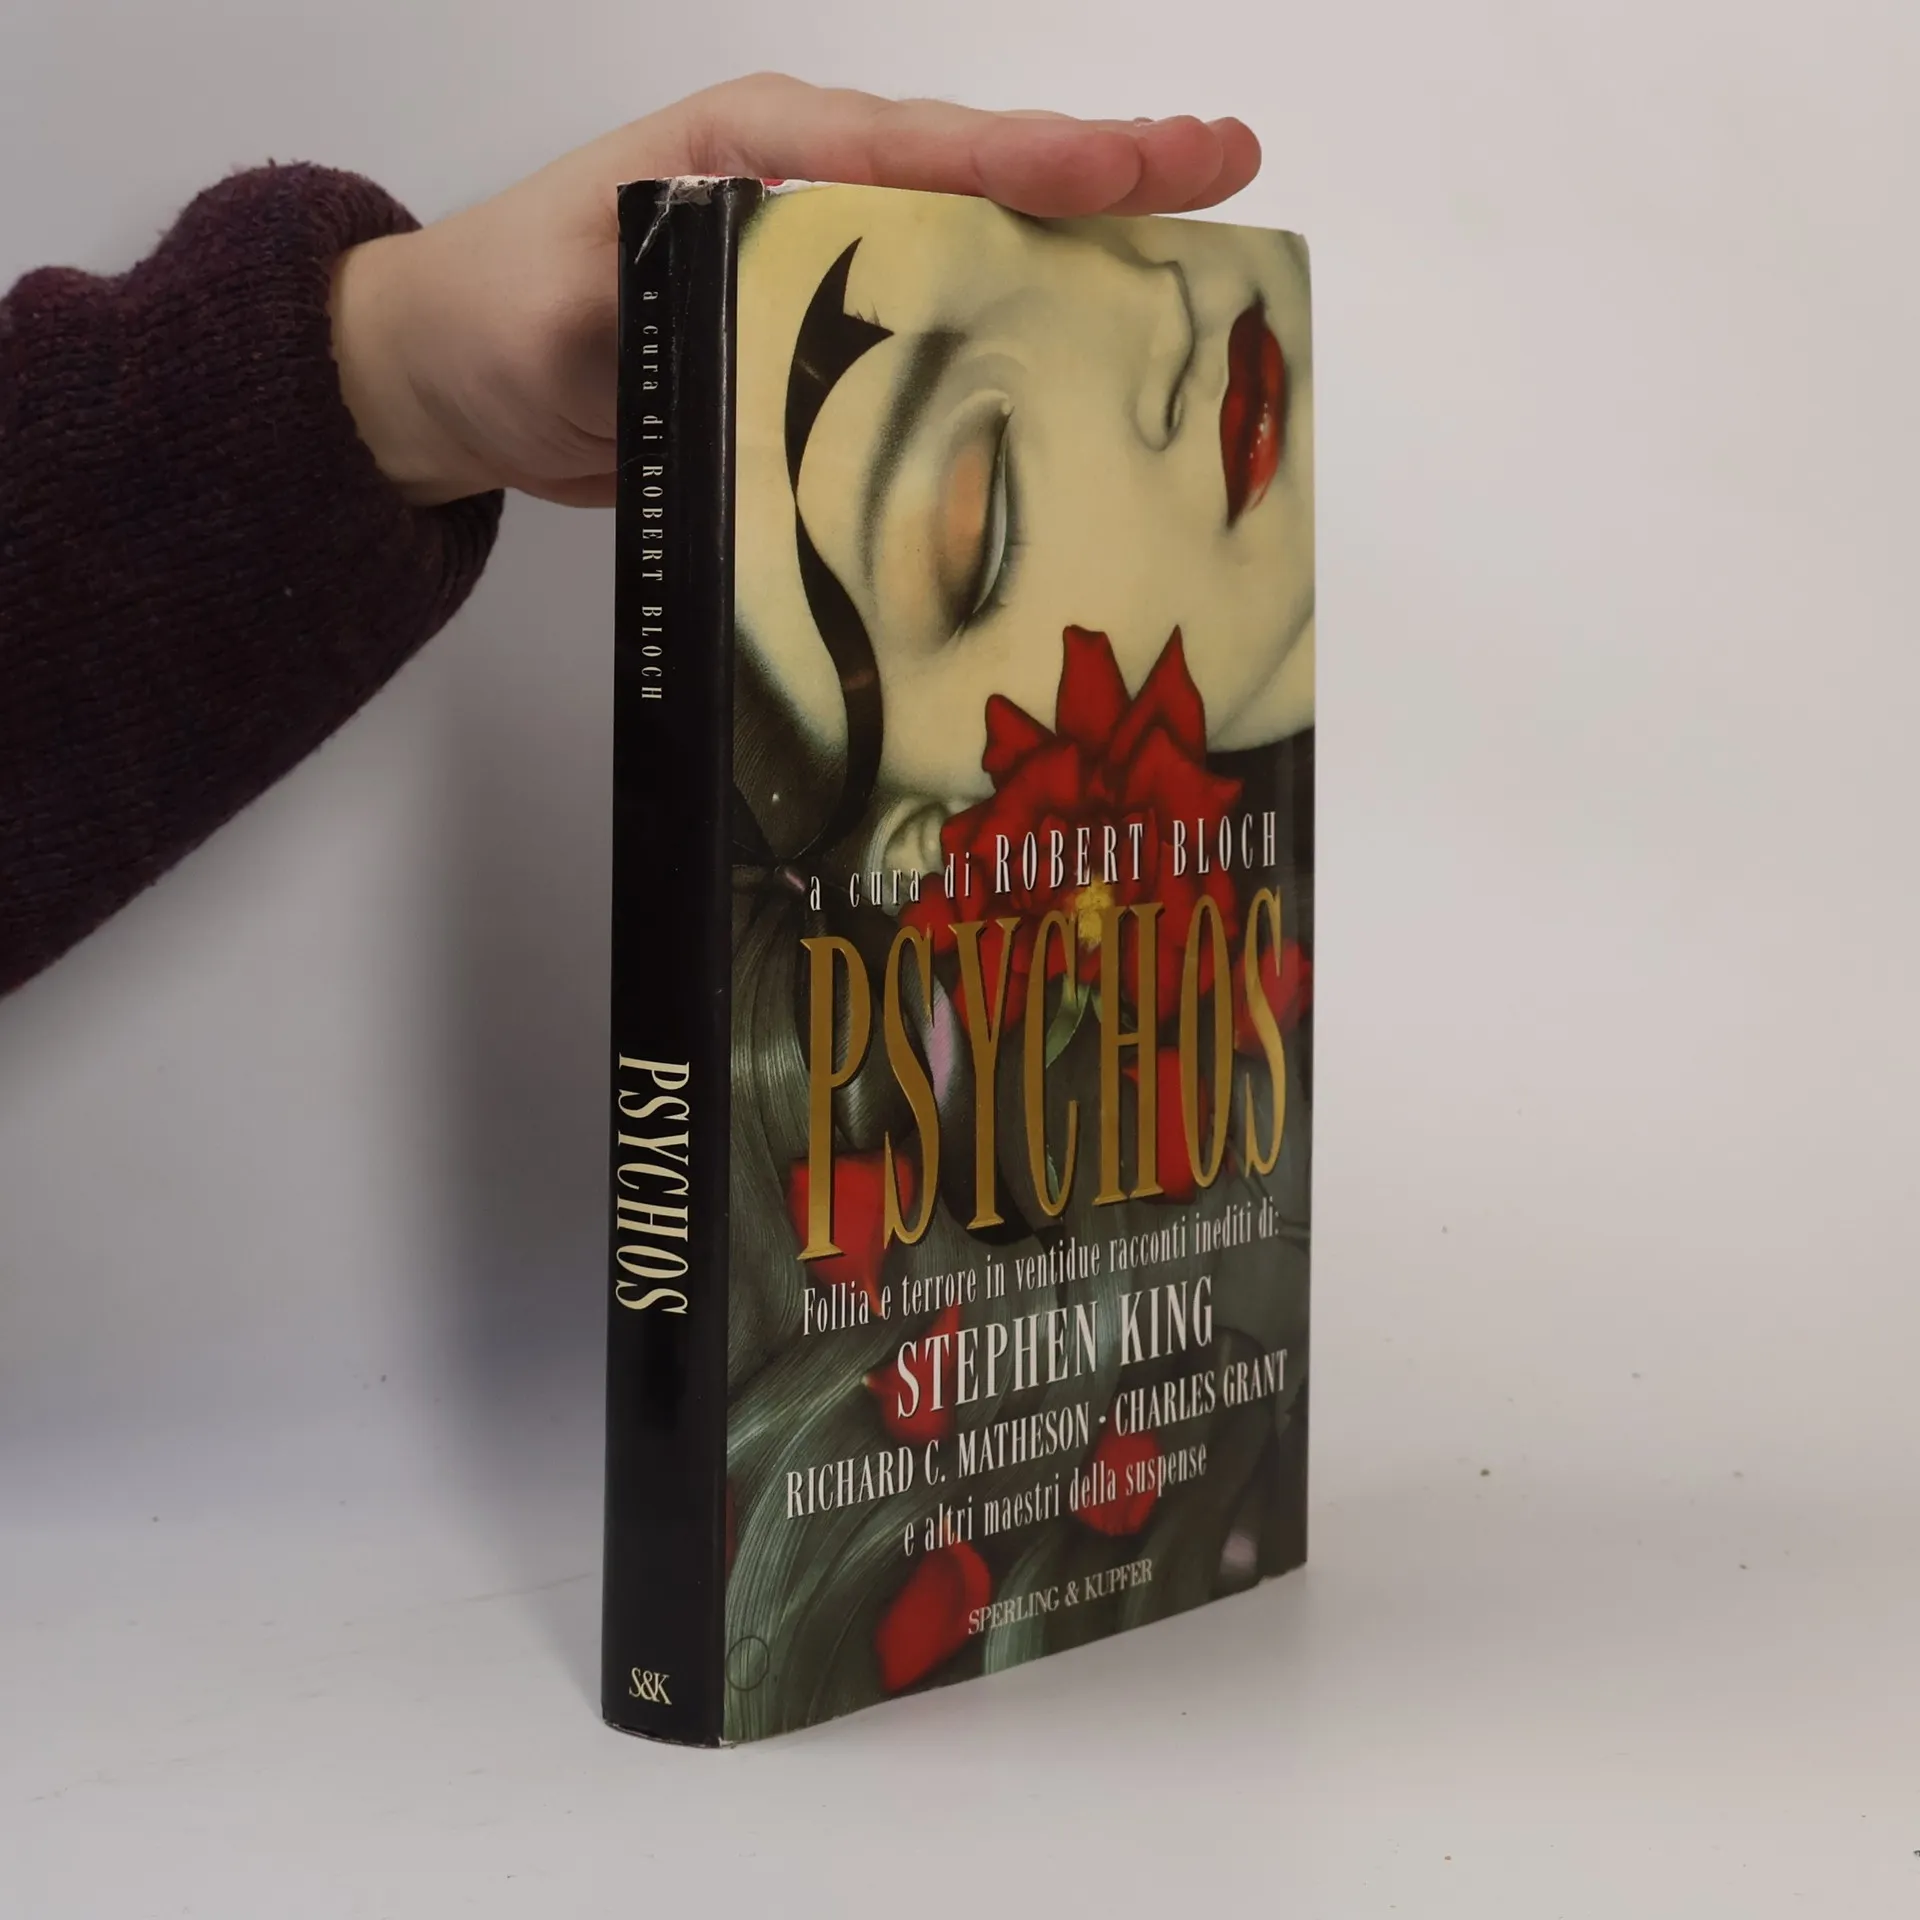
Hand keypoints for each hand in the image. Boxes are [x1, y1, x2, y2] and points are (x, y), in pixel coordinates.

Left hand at [328, 73, 1261, 507]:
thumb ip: (651, 309)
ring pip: (977, 246)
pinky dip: (1021, 332)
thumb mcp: (555, 310)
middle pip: (980, 177)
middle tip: (1231, 173)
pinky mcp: (821, 336)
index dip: (1035, 157)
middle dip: (1107, 175)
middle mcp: (807, 193)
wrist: (456, 380)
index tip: (1140, 166)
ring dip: (1088, 252)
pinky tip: (1090, 360)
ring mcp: (822, 264)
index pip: (918, 147)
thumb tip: (752, 326)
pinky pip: (939, 328)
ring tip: (1205, 253)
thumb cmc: (495, 317)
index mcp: (755, 153)